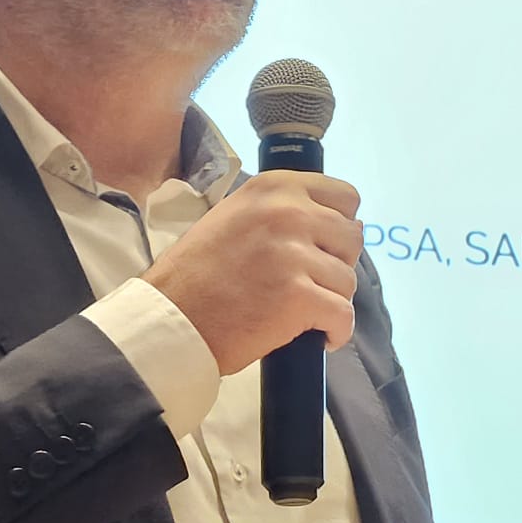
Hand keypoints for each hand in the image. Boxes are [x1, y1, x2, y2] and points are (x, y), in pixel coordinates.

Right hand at [139, 170, 361, 374]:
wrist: (169, 320)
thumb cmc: (198, 273)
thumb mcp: (236, 216)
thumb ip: (284, 211)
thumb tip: (345, 223)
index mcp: (275, 187)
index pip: (346, 197)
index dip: (338, 227)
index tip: (321, 248)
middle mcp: (288, 212)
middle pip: (352, 238)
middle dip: (336, 265)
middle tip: (307, 284)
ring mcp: (294, 254)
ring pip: (348, 280)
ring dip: (331, 300)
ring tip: (301, 311)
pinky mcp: (299, 296)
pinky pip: (343, 315)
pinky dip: (336, 330)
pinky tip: (318, 335)